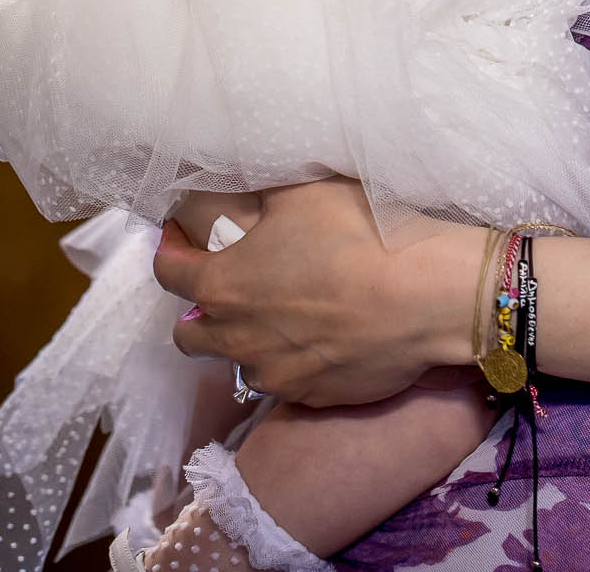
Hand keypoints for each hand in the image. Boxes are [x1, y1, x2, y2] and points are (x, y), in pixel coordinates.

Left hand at [153, 177, 480, 407]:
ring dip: (246, 340)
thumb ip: (257, 195)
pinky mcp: (311, 398)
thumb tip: (235, 191)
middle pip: (188, 335)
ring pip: (238, 363)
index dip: (168, 249)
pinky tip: (320, 336)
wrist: (421, 296)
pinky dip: (290, 360)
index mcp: (223, 285)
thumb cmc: (357, 233)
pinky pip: (286, 380)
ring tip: (280, 314)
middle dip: (197, 310)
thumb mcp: (301, 192)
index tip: (178, 236)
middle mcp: (236, 339)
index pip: (168, 272)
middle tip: (226, 285)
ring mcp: (274, 375)